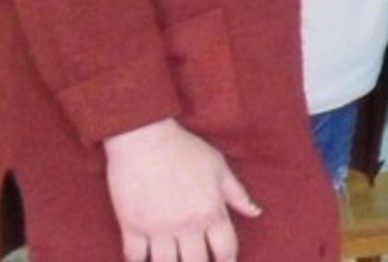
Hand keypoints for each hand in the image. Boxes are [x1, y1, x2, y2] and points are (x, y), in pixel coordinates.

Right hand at [102, 117, 260, 260]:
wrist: (144, 138)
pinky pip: (135, 257)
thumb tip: (255, 212)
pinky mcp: (131, 226)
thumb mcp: (219, 167)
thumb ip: (237, 194)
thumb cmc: (184, 149)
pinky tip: (144, 261)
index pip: (226, 249)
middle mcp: (187, 224)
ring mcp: (158, 227)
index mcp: (212, 210)